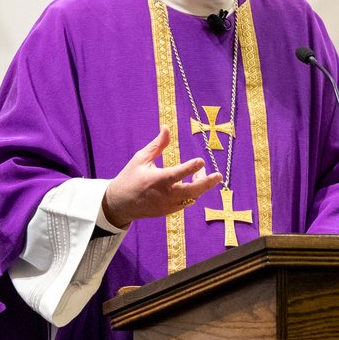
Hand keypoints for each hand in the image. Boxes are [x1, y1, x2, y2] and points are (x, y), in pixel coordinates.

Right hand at [102, 126, 221, 228]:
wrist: (120, 204)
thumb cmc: (130, 178)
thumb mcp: (140, 159)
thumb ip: (157, 145)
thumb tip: (167, 127)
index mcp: (156, 180)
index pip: (177, 174)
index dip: (191, 168)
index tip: (201, 161)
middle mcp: (165, 195)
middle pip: (191, 191)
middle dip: (206, 183)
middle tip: (218, 175)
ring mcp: (168, 205)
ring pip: (191, 197)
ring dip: (200, 186)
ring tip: (202, 174)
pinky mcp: (169, 212)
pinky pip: (186, 203)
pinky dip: (192, 193)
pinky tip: (193, 183)